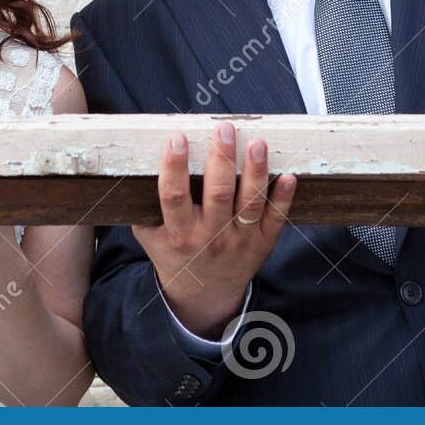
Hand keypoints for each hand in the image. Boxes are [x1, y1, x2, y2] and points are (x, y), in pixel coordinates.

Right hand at [132, 122, 296, 340]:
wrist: (204, 295)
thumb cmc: (174, 254)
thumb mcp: (150, 235)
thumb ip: (144, 205)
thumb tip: (136, 163)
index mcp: (179, 234)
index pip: (174, 196)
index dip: (174, 167)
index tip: (177, 138)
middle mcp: (210, 237)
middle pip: (217, 194)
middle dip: (221, 159)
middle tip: (224, 130)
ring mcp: (239, 241)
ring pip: (249, 204)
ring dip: (254, 172)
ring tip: (257, 143)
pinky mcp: (262, 243)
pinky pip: (276, 219)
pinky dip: (283, 198)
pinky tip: (288, 176)